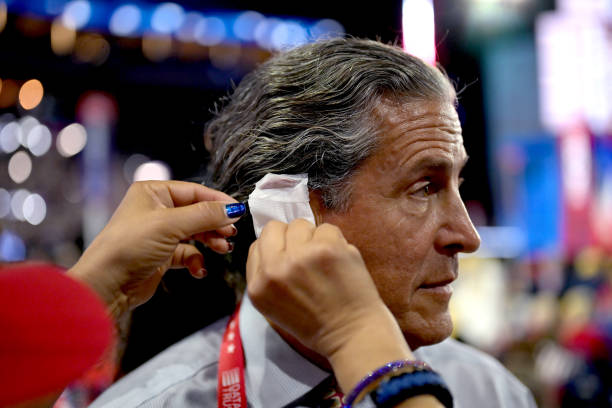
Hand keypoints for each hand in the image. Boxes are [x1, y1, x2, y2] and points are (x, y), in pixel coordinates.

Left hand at [68, 180, 243, 318]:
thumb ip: (205, 215)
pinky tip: (198, 269)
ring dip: (210, 241)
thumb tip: (233, 209)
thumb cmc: (127, 247)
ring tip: (221, 249)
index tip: (237, 211)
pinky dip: (196, 260)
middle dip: (215, 224)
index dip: (217, 201)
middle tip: (231, 233)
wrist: (107, 285)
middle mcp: (156, 210)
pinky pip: (188, 254)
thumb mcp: (171, 225)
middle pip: (197, 212)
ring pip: (195, 233)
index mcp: (153, 193)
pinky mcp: (162, 255)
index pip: (194, 191)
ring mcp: (159, 233)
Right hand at [246, 218, 415, 394]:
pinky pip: (327, 228)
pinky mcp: (327, 247)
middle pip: (276, 228)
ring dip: (313, 238)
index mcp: (258, 285)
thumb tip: (274, 242)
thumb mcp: (273, 306)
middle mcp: (275, 268)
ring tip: (324, 259)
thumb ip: (267, 274)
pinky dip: (335, 241)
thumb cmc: (315, 323)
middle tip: (307, 255)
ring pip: (302, 224)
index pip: (258, 244)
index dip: (276, 247)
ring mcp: (301, 255)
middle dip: (291, 237)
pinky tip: (339, 260)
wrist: (351, 334)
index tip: (290, 256)